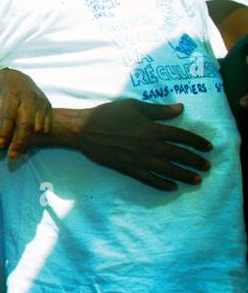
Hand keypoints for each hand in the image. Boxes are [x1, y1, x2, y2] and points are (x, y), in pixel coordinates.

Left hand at [0, 68, 51, 158]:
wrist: (17, 77)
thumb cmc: (0, 91)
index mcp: (11, 93)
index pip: (8, 115)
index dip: (4, 131)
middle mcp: (28, 97)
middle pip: (26, 124)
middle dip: (19, 142)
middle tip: (11, 156)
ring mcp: (40, 101)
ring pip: (37, 127)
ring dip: (28, 141)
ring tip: (17, 150)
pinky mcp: (47, 106)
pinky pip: (45, 125)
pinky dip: (37, 136)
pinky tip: (28, 142)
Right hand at [61, 99, 211, 191]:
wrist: (84, 130)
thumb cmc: (107, 114)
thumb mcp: (134, 106)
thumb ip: (158, 109)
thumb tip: (180, 108)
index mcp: (152, 128)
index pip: (181, 136)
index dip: (196, 142)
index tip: (208, 147)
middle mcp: (149, 145)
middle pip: (178, 155)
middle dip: (195, 161)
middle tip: (207, 166)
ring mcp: (139, 159)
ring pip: (168, 169)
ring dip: (184, 175)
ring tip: (196, 179)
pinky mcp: (128, 168)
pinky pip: (149, 179)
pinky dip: (162, 184)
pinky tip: (172, 187)